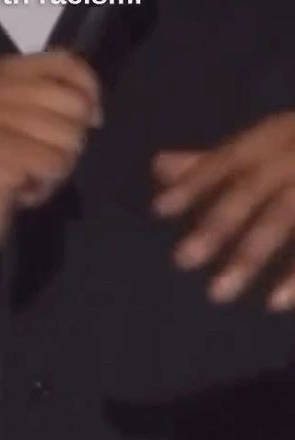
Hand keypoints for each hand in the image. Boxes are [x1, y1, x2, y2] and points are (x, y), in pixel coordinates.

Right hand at [0, 49, 101, 297]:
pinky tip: (20, 190)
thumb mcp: (8, 118)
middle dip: (70, 139)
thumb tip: (91, 102)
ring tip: (26, 175)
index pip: (64, 62)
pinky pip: (54, 165)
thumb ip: (43, 98)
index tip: (90, 118)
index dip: (88, 89)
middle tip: (41, 159)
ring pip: (69, 138)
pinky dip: (46, 185)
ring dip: (57, 166)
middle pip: (73, 104)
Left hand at [151, 112, 294, 309]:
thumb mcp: (267, 146)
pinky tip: (274, 303)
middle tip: (181, 260)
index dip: (195, 182)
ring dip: (250, 255)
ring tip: (217, 293)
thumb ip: (214, 163)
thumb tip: (157, 166)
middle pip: (254, 188)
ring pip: (284, 217)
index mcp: (276, 136)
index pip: (228, 158)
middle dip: (216, 223)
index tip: (159, 210)